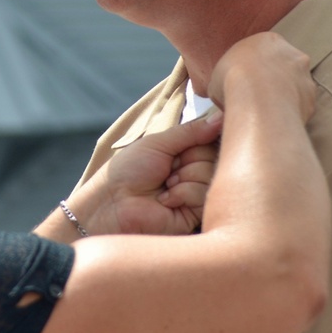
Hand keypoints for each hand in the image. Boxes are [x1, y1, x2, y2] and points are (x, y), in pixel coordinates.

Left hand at [68, 113, 222, 235]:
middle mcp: (192, 172)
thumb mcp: (158, 143)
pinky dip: (182, 193)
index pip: (210, 139)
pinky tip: (165, 200)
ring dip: (184, 177)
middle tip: (168, 167)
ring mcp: (194, 193)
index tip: (184, 145)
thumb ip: (191, 131)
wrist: (111, 204)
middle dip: (189, 158)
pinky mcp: (195, 214)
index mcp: (182, 153)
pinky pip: (204, 195)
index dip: (201, 138)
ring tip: (164, 184)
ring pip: (211, 175)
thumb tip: (220, 117)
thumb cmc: (127, 171)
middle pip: (214, 156)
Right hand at [208, 32, 314, 122]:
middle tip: (258, 98)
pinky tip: (276, 122)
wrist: (257, 99)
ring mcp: (305, 76)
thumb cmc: (233, 81)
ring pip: (295, 88)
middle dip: (274, 81)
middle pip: (284, 67)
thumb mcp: (216, 77)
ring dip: (284, 98)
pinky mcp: (311, 99)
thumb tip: (224, 94)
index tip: (245, 84)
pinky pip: (300, 107)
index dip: (254, 69)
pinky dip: (290, 114)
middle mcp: (292, 54)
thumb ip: (227, 80)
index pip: (264, 52)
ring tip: (266, 114)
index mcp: (268, 41)